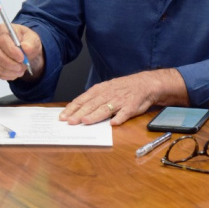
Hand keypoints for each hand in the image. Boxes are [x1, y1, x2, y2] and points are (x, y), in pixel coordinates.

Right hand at [0, 23, 43, 81]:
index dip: (11, 50)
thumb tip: (25, 48)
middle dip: (9, 63)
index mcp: (3, 30)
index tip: (22, 58)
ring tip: (21, 70)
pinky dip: (7, 75)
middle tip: (21, 67)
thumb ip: (31, 42)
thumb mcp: (33, 39)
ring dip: (9, 70)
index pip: (3, 40)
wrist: (26, 51)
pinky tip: (16, 73)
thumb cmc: (27, 41)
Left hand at [60, 69, 186, 125]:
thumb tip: (78, 110)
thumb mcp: (107, 88)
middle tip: (70, 122)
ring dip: (95, 115)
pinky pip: (125, 113)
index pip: (83, 99)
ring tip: (86, 121)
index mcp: (101, 90)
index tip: (63, 116)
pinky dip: (119, 118)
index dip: (73, 108)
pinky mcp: (132, 107)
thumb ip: (94, 99)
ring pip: (105, 109)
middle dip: (79, 113)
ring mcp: (120, 100)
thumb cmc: (123, 88)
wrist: (145, 84)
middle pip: (92, 105)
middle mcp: (109, 94)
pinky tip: (113, 123)